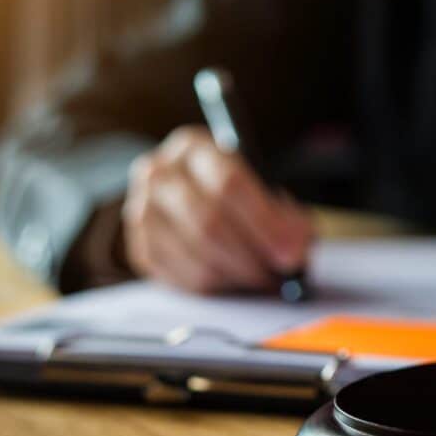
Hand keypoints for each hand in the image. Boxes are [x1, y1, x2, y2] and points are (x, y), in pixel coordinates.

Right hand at [122, 126, 312, 292]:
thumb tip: (295, 253)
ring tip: (263, 280)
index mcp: (195, 148)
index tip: (291, 253)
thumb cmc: (241, 197)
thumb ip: (287, 219)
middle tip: (279, 276)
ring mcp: (142, 210)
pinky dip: (216, 287)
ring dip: (236, 276)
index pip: (228, 184)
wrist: (199, 198)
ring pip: (194, 255)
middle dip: (251, 257)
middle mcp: (159, 172)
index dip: (264, 224)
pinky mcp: (140, 247)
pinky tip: (236, 281)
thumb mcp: (267, 192)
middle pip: (208, 222)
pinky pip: (180, 278)